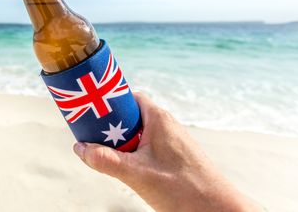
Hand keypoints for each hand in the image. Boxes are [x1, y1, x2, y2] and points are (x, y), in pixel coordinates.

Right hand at [72, 92, 260, 211]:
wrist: (218, 210)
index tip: (90, 111)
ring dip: (122, 142)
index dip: (109, 102)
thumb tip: (79, 148)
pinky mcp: (175, 156)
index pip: (129, 97)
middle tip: (94, 137)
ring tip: (107, 156)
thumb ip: (106, 161)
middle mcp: (166, 125)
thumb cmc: (183, 189)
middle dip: (111, 125)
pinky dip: (134, 153)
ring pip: (139, 133)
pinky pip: (148, 147)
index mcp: (158, 119)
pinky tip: (128, 169)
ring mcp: (172, 141)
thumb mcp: (137, 174)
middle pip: (131, 115)